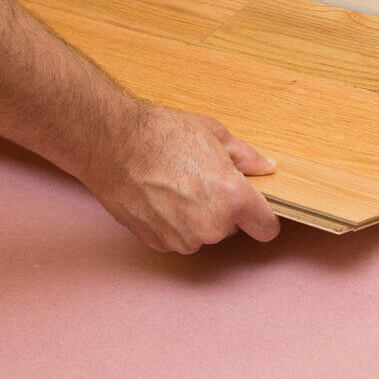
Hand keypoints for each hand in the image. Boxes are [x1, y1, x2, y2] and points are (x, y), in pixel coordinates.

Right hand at [83, 105, 280, 253]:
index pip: (267, 229)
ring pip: (203, 234)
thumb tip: (265, 167)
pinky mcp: (160, 243)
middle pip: (232, 229)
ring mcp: (184, 239)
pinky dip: (172, 223)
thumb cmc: (160, 135)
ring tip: (176, 186)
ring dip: (196, 218)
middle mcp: (212, 226)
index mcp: (233, 199)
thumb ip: (245, 157)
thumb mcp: (214, 134)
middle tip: (202, 181)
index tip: (254, 210)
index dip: (262, 218)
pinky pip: (177, 238)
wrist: (112, 144)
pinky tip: (159, 198)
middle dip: (223, 210)